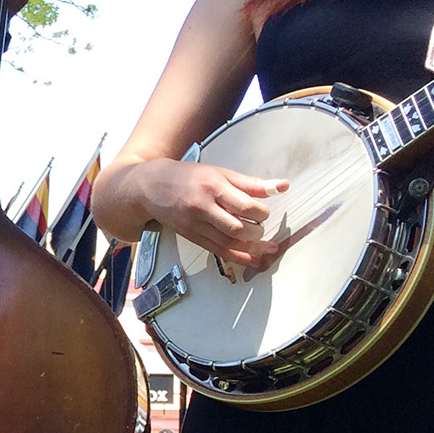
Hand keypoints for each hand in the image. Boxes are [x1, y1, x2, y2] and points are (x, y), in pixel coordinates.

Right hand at [135, 157, 286, 269]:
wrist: (151, 187)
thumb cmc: (188, 177)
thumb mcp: (220, 173)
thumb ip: (251, 183)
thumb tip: (281, 186)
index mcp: (212, 187)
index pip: (245, 206)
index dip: (261, 213)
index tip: (264, 212)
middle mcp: (203, 208)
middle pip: (237, 228)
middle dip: (256, 231)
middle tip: (261, 227)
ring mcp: (196, 225)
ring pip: (229, 244)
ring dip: (253, 249)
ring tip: (267, 248)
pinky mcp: (193, 237)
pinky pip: (219, 251)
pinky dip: (239, 258)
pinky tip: (253, 259)